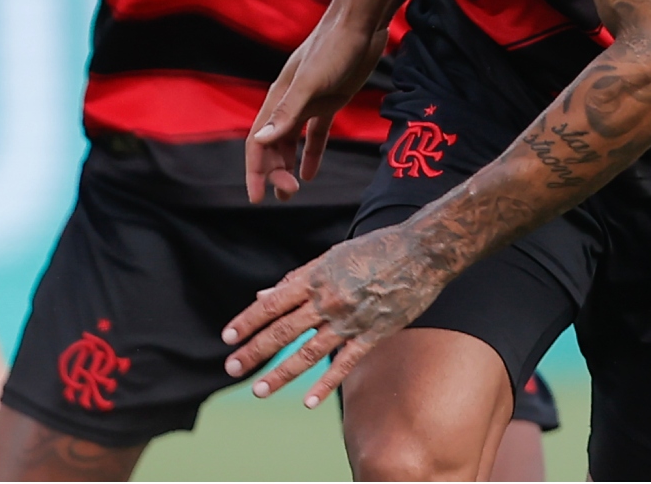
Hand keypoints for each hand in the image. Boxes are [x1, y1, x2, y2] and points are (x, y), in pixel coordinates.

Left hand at [222, 222, 447, 408]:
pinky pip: (344, 363)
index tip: (227, 337)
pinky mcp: (373, 333)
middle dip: (254, 352)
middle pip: (283, 331)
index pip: (272, 304)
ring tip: (259, 390)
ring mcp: (350, 319)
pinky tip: (308, 401)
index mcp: (315, 276)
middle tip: (232, 369)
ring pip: (308, 353)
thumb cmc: (376, 248)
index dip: (247, 321)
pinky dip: (325, 384)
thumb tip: (264, 296)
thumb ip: (298, 278)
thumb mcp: (332, 255)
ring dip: (281, 374)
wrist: (423, 251)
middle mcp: (328, 299)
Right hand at [244, 19, 382, 202]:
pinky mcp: (330, 100)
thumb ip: (287, 112)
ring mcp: (310, 101)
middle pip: (273, 145)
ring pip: (291, 141)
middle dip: (275, 172)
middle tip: (289, 195)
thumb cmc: (334, 48)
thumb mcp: (310, 83)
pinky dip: (311, 153)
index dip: (255, 170)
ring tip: (292, 192)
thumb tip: (260, 141)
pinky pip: (315, 133)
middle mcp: (290, 102)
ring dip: (288, 166)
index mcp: (279, 98)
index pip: (258, 141)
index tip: (257, 197)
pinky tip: (311, 173)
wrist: (361, 24)